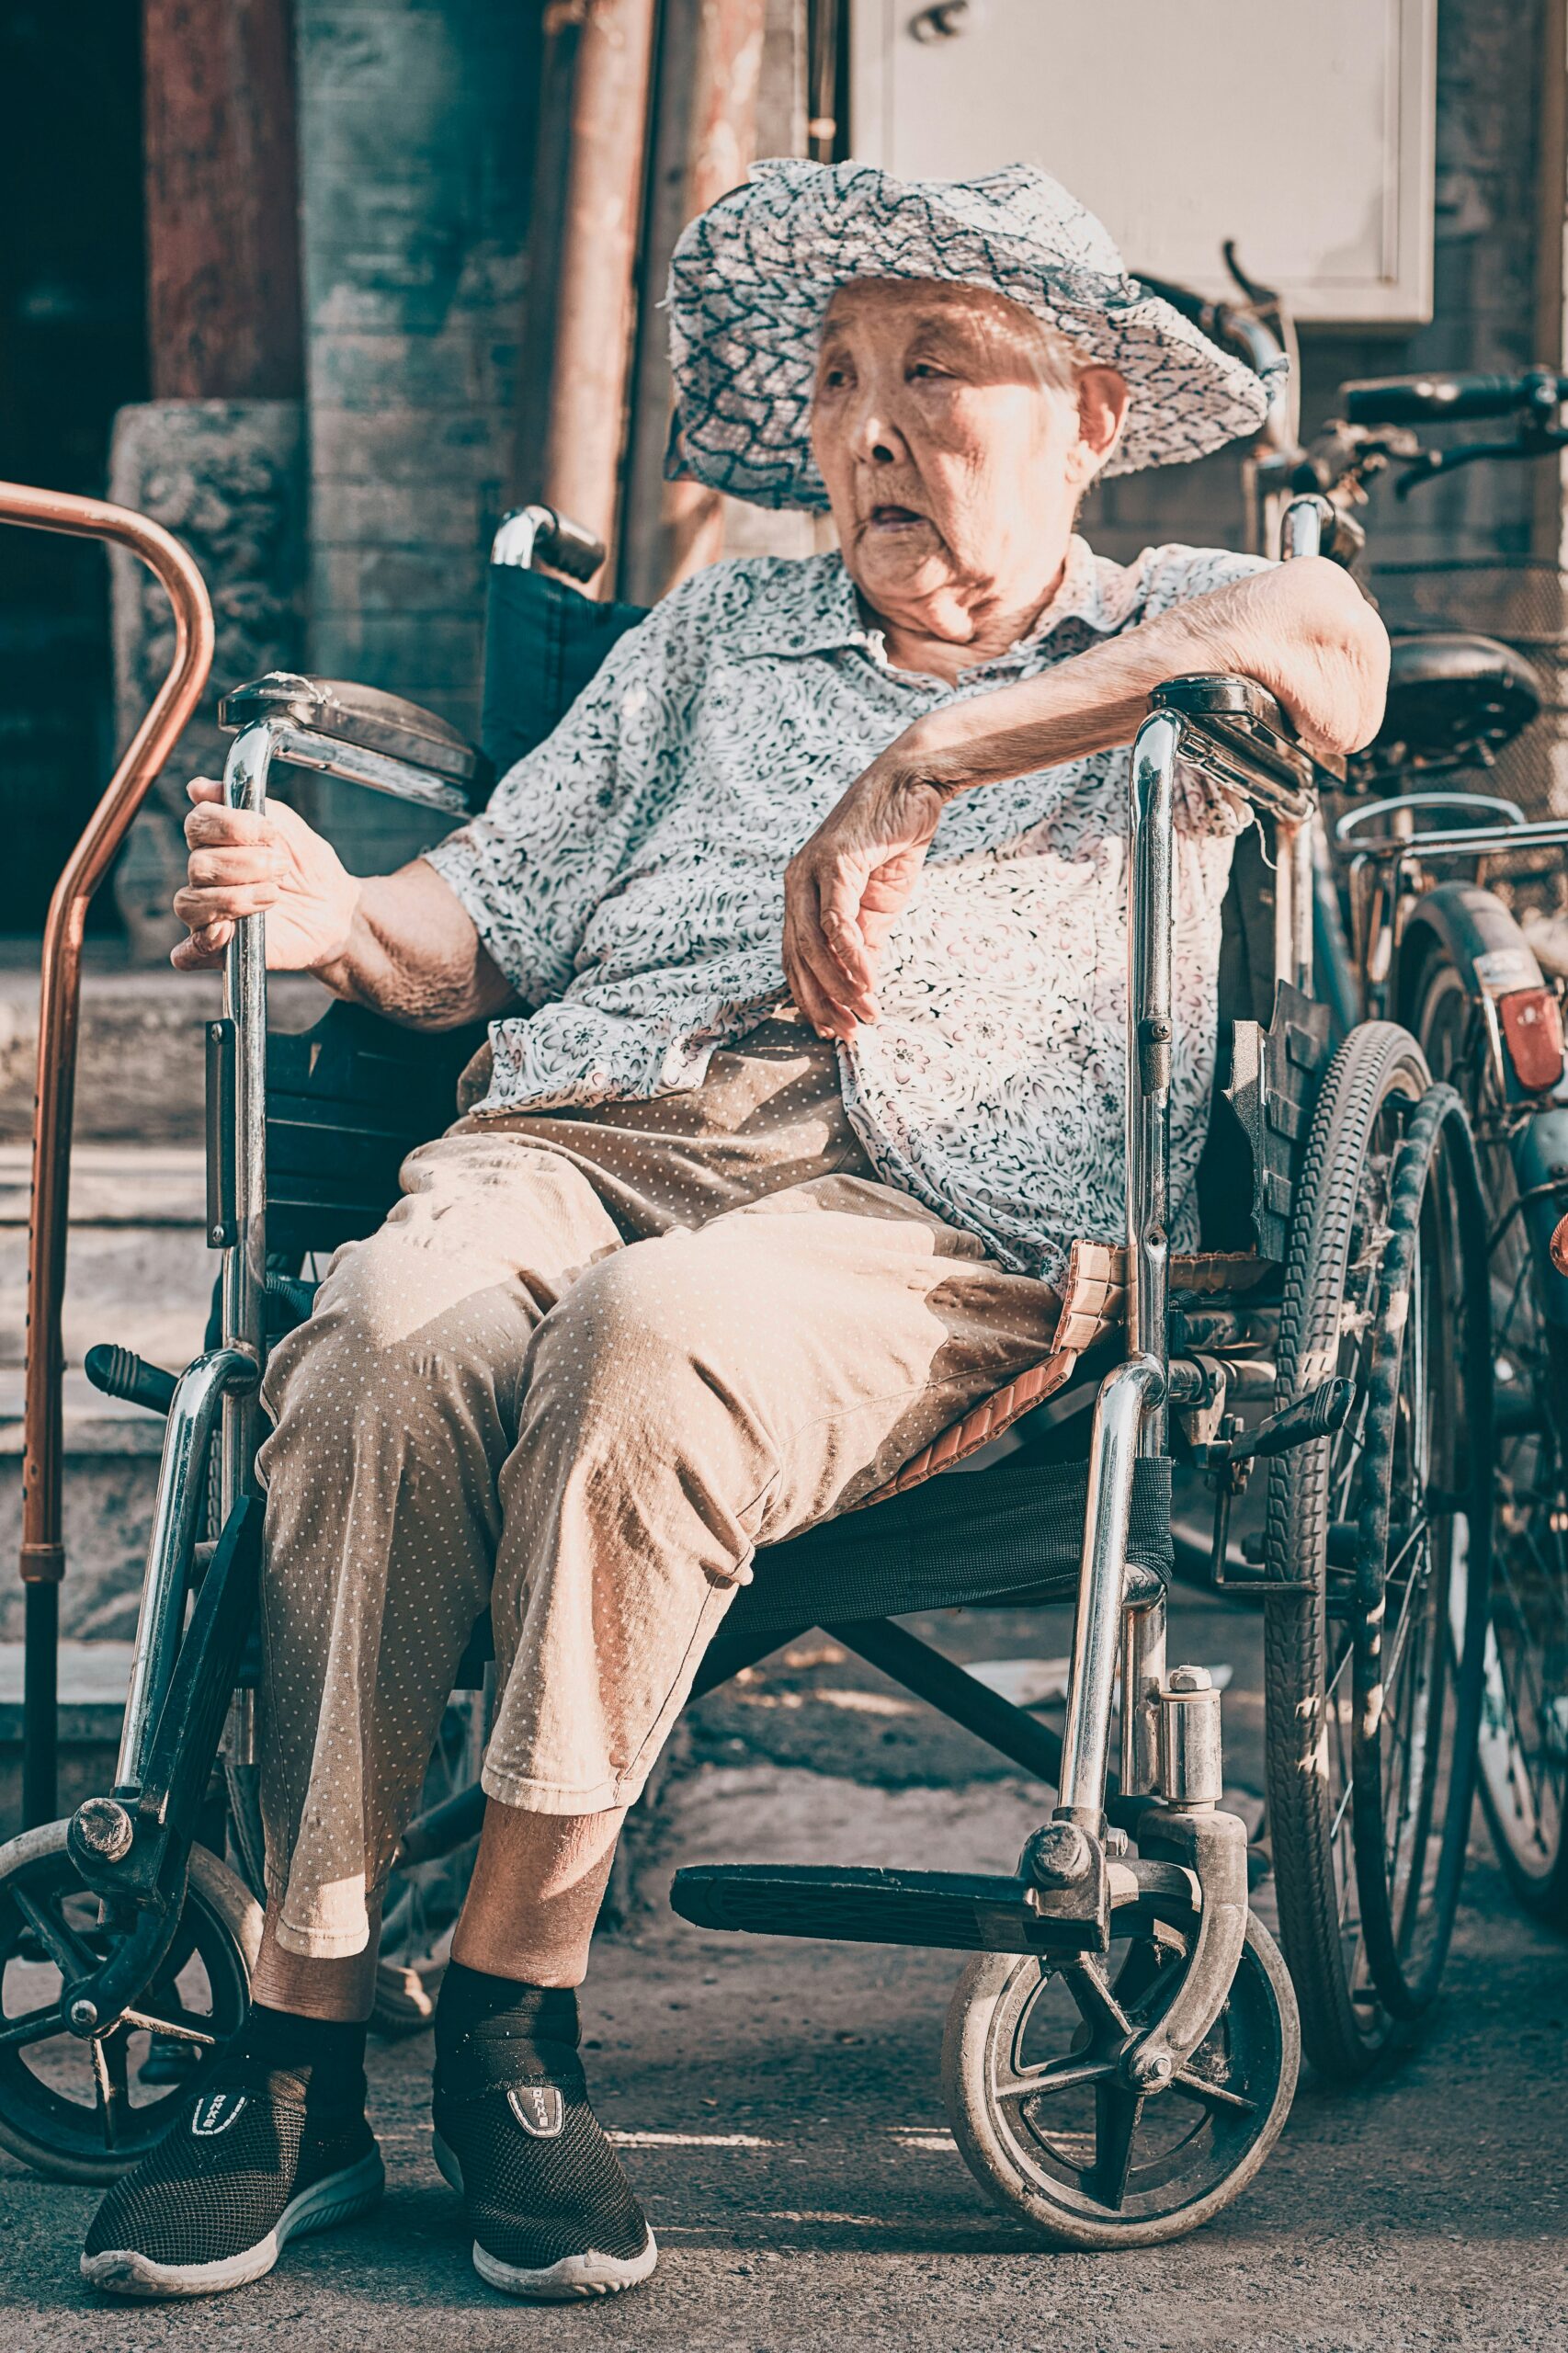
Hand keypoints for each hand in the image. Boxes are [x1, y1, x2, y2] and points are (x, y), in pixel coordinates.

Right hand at [171, 778, 361, 972]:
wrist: (336, 907)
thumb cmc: (305, 864)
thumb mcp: (283, 823)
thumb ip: (241, 802)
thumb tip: (197, 787)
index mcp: (214, 842)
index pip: (197, 825)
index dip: (232, 827)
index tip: (270, 832)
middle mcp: (205, 877)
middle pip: (198, 865)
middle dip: (245, 865)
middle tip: (280, 869)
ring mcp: (209, 913)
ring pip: (190, 903)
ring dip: (235, 898)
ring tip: (273, 896)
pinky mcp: (220, 950)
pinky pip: (187, 953)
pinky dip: (197, 945)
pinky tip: (223, 934)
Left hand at [782, 748, 948, 1040]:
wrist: (914, 786)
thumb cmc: (894, 842)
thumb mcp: (877, 904)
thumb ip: (864, 942)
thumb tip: (861, 988)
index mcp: (800, 894)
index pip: (795, 958)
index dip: (811, 998)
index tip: (832, 1031)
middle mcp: (795, 884)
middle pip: (797, 959)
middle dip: (822, 1003)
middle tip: (849, 1034)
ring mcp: (810, 872)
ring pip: (813, 945)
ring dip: (839, 987)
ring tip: (865, 1014)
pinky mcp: (834, 863)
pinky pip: (836, 922)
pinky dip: (851, 958)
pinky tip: (868, 983)